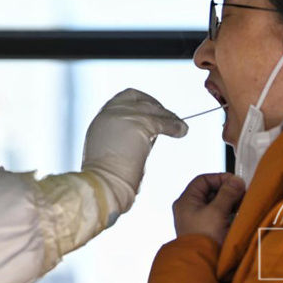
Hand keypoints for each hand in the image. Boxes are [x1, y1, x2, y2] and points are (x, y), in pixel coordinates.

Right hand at [82, 88, 187, 214]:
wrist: (103, 184)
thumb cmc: (107, 177)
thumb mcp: (110, 150)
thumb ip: (123, 138)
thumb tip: (147, 135)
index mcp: (100, 121)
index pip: (122, 100)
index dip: (139, 103)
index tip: (151, 111)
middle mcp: (109, 114)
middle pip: (137, 98)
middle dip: (155, 106)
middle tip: (168, 117)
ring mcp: (122, 116)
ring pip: (151, 109)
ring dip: (168, 116)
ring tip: (179, 126)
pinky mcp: (139, 124)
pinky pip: (162, 122)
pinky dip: (174, 126)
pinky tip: (181, 131)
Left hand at [173, 173, 245, 245]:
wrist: (201, 266)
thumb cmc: (205, 236)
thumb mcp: (216, 212)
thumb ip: (227, 194)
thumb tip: (236, 180)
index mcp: (186, 201)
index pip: (203, 181)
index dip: (220, 178)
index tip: (236, 183)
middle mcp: (189, 209)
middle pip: (210, 192)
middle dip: (227, 191)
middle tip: (243, 194)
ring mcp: (197, 220)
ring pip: (215, 205)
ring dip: (230, 203)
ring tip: (243, 205)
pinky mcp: (206, 231)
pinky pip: (218, 217)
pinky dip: (228, 214)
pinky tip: (239, 216)